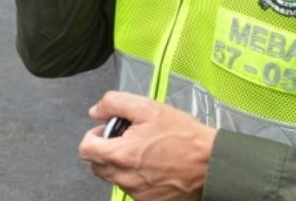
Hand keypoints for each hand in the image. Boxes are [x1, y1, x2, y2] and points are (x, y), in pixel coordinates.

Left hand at [78, 92, 214, 200]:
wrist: (210, 162)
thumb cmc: (181, 134)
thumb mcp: (148, 107)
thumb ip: (115, 103)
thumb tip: (95, 111)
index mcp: (120, 154)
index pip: (85, 149)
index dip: (93, 136)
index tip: (107, 130)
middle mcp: (125, 178)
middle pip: (96, 166)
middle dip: (104, 150)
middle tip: (125, 138)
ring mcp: (137, 193)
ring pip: (113, 178)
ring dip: (120, 164)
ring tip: (143, 150)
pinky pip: (131, 189)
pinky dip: (135, 178)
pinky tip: (152, 165)